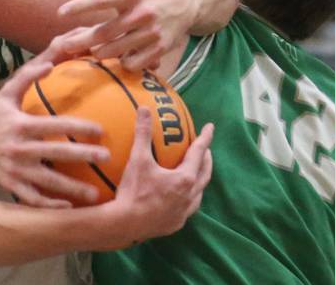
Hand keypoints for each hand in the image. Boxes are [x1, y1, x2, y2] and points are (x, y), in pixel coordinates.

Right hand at [0, 51, 109, 207]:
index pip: (54, 126)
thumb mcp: (6, 93)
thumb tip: (50, 63)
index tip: (100, 130)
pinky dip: (49, 206)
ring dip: (72, 189)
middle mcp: (19, 148)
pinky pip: (32, 199)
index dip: (77, 128)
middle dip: (82, 157)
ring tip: (96, 195)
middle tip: (107, 157)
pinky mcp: (11, 186)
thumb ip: (27, 76)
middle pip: (55, 154)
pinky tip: (69, 209)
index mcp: (21, 125)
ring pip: (47, 182)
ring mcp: (15, 170)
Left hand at [57, 0, 192, 70]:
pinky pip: (135, 63)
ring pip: (117, 50)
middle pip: (105, 32)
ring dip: (100, 53)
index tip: (60, 12)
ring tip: (92, 52)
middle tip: (63, 46)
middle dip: (82, 41)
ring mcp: (152, 32)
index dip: (80, 6)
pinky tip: (119, 59)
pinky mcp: (161, 48)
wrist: (186, 2)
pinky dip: (123, 63)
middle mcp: (141, 13)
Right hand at [109, 108, 212, 246]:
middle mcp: (189, 196)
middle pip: (205, 173)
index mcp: (185, 178)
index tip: (210, 127)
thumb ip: (143, 133)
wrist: (125, 224)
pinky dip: (188, 197)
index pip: (199, 153)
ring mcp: (184, 212)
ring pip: (199, 193)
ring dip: (199, 179)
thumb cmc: (134, 191)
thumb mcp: (138, 159)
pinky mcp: (175, 223)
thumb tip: (144, 109)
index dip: (205, 138)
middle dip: (206, 159)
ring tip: (195, 172)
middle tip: (204, 149)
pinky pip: (188, 207)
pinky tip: (179, 196)